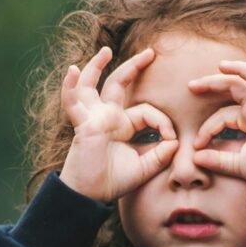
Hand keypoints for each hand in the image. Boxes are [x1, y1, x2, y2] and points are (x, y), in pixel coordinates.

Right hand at [59, 46, 178, 201]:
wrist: (90, 195)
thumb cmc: (112, 182)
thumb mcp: (144, 168)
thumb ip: (160, 155)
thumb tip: (175, 142)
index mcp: (122, 126)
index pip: (146, 111)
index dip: (163, 122)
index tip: (172, 140)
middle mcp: (106, 117)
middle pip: (118, 84)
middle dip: (134, 67)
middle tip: (151, 53)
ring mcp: (92, 118)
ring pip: (92, 85)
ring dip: (96, 66)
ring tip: (105, 51)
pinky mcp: (83, 124)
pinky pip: (73, 102)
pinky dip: (70, 87)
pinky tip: (73, 71)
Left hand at [188, 60, 245, 181]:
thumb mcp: (236, 164)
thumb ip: (217, 160)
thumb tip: (195, 158)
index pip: (223, 114)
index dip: (207, 127)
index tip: (196, 144)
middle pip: (236, 87)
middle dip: (214, 82)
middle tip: (191, 86)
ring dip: (240, 69)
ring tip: (222, 66)